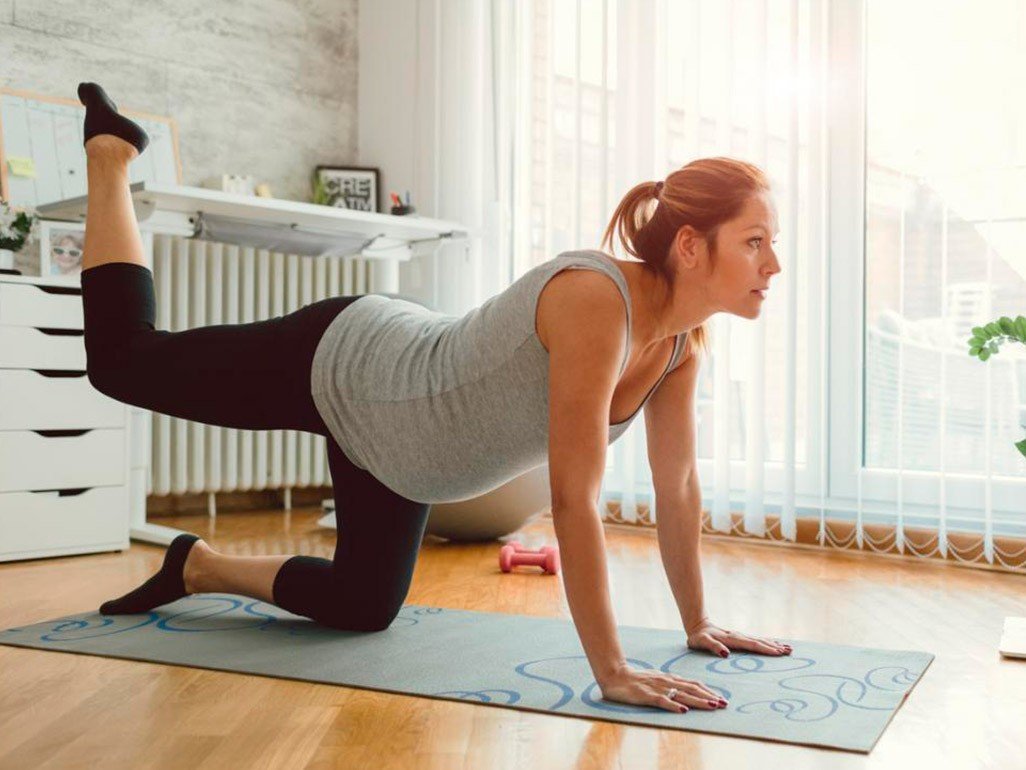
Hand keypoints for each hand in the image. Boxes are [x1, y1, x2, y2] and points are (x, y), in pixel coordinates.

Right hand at [598, 663, 728, 713]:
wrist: (615, 675)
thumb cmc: (637, 680)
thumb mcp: (657, 680)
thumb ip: (671, 685)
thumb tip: (687, 693)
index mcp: (670, 679)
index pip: (693, 684)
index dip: (708, 691)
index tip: (721, 699)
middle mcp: (667, 682)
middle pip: (692, 689)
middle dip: (709, 697)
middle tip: (723, 704)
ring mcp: (657, 688)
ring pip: (682, 695)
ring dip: (698, 701)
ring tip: (712, 706)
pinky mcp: (647, 695)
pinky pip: (662, 701)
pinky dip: (674, 706)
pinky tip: (683, 711)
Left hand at [685, 618, 792, 657]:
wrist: (697, 625)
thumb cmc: (698, 637)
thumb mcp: (701, 642)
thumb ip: (713, 647)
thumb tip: (726, 654)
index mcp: (732, 639)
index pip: (752, 645)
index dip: (765, 649)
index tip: (779, 652)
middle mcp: (738, 636)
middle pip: (759, 642)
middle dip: (774, 647)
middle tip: (790, 652)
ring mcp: (739, 636)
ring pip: (759, 640)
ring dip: (773, 644)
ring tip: (787, 648)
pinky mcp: (739, 637)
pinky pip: (756, 640)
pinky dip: (766, 642)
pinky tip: (773, 644)